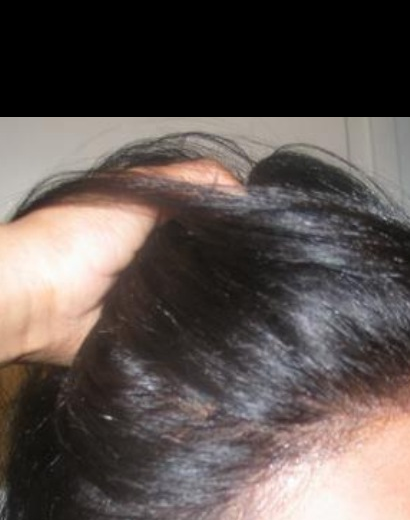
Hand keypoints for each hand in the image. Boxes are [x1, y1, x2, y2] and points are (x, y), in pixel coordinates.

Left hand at [0, 160, 240, 364]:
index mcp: (155, 221)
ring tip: (243, 305)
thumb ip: (195, 181)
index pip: (211, 222)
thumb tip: (248, 198)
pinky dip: (200, 335)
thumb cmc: (79, 238)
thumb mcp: (141, 191)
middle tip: (256, 275)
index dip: (236, 225)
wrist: (37, 301)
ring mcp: (156, 300)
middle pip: (212, 263)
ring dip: (218, 305)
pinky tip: (220, 331)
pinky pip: (187, 338)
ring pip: (205, 302)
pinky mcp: (151, 337)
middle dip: (232, 269)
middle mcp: (158, 260)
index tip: (261, 234)